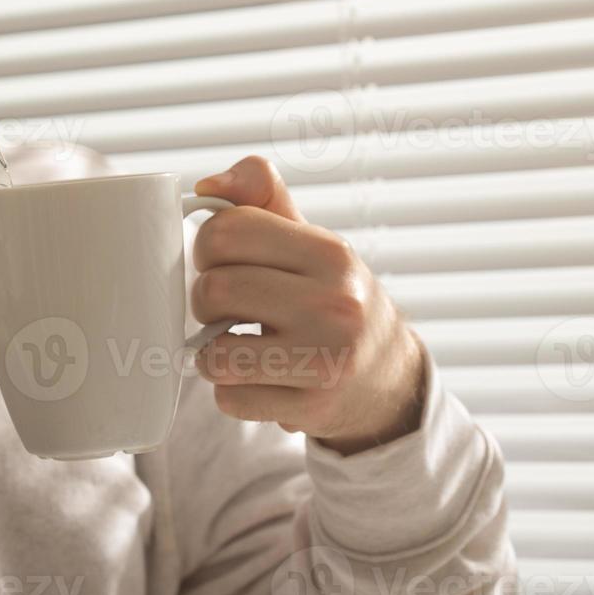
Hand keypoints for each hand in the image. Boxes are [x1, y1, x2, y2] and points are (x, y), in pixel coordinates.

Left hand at [191, 156, 425, 454]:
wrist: (389, 378)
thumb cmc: (332, 299)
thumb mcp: (310, 241)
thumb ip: (259, 197)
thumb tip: (206, 187)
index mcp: (331, 253)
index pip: (227, 231)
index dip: (209, 247)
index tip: (223, 262)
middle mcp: (335, 304)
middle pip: (214, 289)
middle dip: (205, 301)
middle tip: (226, 309)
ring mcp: (326, 359)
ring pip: (213, 353)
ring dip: (211, 352)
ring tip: (236, 344)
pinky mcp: (311, 407)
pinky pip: (228, 398)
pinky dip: (231, 391)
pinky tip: (259, 379)